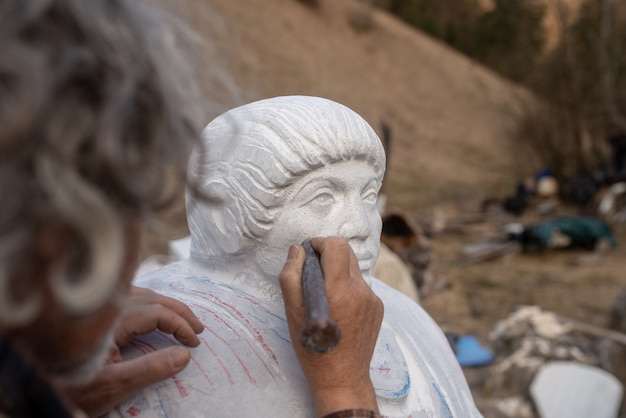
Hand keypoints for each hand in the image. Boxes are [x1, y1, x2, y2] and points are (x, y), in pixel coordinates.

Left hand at [63, 286, 203, 416]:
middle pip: (152, 298)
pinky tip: (154, 313)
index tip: (194, 342)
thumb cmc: (72, 387)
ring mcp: (100, 311)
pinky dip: (149, 304)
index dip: (180, 324)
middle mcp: (107, 309)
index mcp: (112, 322)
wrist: (41, 387)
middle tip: (199, 327)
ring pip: (140, 295)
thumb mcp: (113, 385)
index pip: (157, 312)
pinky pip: (128, 299)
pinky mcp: (95, 317)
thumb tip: (183, 355)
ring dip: (165, 305)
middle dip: (179, 311)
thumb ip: (149, 369)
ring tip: (182, 319)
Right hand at [279, 237, 383, 416]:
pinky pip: (361, 287)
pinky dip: (348, 288)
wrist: (342, 378)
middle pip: (347, 253)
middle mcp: (360, 290)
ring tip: (325, 296)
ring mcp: (372, 299)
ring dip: (338, 273)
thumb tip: (297, 251)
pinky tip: (339, 310)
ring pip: (353, 270)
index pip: (336, 246)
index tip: (308, 254)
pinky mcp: (378, 308)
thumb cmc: (313, 348)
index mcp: (340, 288)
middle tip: (313, 271)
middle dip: (329, 255)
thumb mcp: (293, 312)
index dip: (320, 243)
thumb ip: (291, 275)